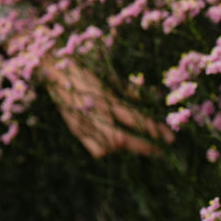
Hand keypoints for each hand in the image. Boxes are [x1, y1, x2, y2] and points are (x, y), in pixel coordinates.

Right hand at [39, 56, 174, 158]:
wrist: (51, 71)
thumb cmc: (82, 69)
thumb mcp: (106, 77)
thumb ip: (125, 90)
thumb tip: (143, 99)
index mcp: (103, 97)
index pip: (134, 119)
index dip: (154, 129)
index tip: (170, 139)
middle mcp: (92, 113)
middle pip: (122, 139)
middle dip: (144, 147)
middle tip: (161, 151)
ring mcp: (81, 124)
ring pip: (109, 147)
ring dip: (126, 147)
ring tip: (138, 145)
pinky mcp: (75, 129)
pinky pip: (96, 149)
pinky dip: (108, 148)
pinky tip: (114, 143)